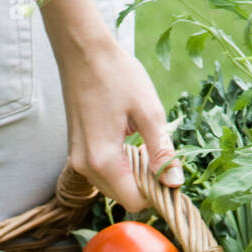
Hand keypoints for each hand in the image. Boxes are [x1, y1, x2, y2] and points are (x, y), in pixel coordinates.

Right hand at [56, 31, 182, 211]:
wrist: (82, 50)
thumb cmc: (116, 74)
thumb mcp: (149, 111)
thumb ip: (162, 151)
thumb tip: (175, 182)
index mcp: (103, 159)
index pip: (134, 201)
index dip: (156, 193)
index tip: (169, 172)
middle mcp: (85, 167)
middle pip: (122, 197)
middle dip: (144, 184)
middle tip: (158, 153)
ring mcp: (77, 160)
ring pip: (112, 187)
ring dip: (132, 175)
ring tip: (142, 143)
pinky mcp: (76, 152)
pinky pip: (102, 173)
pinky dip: (119, 165)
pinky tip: (127, 140)